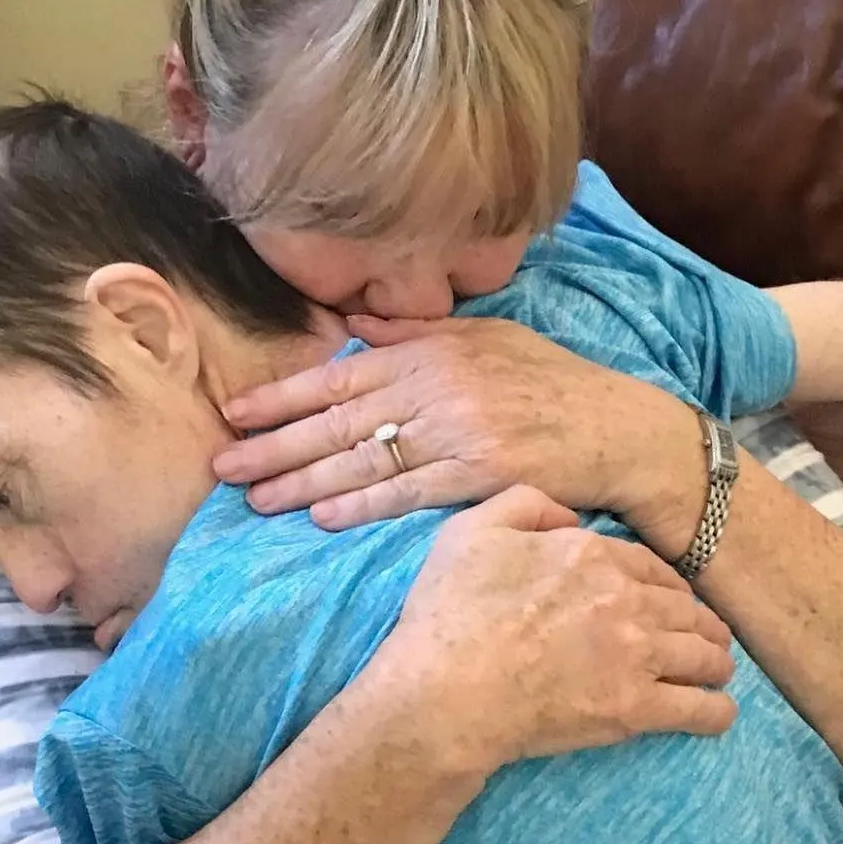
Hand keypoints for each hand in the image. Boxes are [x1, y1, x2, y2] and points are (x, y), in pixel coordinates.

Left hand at [216, 316, 689, 531]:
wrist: (620, 428)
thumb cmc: (552, 383)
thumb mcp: (486, 338)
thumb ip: (415, 332)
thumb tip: (352, 325)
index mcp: (431, 352)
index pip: (340, 376)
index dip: (282, 396)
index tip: (236, 414)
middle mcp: (436, 388)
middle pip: (338, 421)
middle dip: (274, 445)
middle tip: (222, 467)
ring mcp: (456, 433)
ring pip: (362, 461)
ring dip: (302, 483)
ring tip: (256, 500)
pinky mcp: (478, 476)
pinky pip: (406, 494)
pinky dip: (360, 507)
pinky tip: (320, 518)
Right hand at [376, 487, 737, 770]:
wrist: (445, 692)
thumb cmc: (448, 614)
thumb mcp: (469, 531)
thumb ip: (524, 505)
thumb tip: (570, 520)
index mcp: (590, 554)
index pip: (650, 566)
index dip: (663, 585)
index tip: (665, 600)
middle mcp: (624, 598)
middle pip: (686, 608)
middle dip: (698, 622)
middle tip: (699, 637)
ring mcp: (636, 655)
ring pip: (704, 655)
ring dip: (715, 662)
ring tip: (714, 672)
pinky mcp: (635, 709)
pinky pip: (701, 709)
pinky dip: (716, 710)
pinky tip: (717, 712)